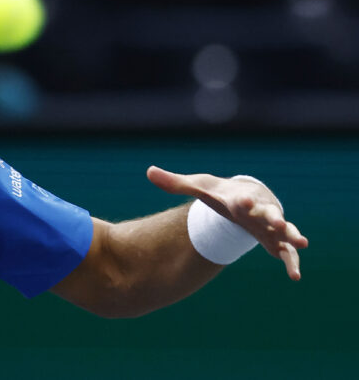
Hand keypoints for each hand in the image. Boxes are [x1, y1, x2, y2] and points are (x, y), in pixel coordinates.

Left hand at [146, 166, 308, 279]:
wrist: (246, 197)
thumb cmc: (220, 194)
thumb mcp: (200, 187)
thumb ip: (175, 183)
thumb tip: (148, 171)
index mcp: (240, 199)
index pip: (240, 198)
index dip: (242, 200)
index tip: (243, 200)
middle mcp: (259, 211)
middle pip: (268, 213)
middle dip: (272, 217)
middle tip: (277, 222)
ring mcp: (270, 226)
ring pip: (284, 231)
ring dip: (291, 235)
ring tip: (302, 242)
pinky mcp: (275, 241)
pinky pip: (287, 253)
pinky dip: (292, 262)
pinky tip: (296, 277)